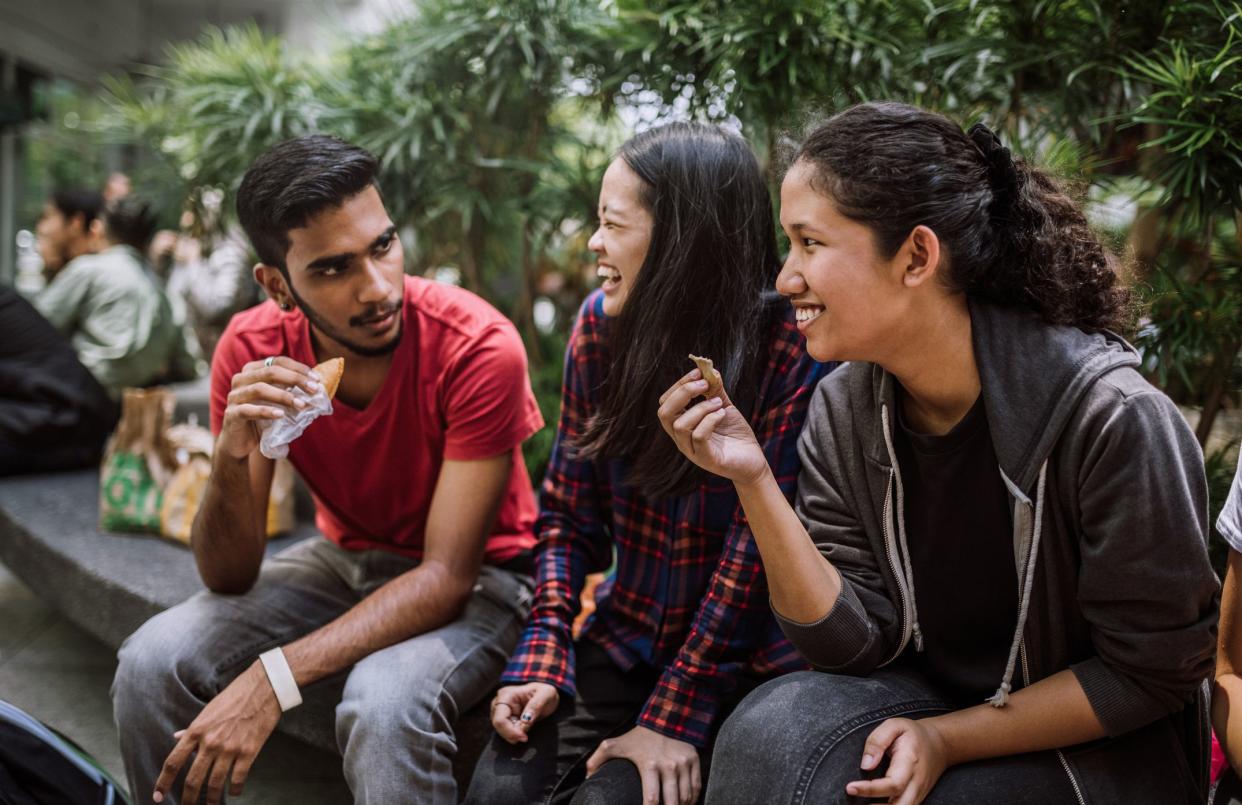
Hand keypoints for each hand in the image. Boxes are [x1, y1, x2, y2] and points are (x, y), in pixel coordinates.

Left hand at [154, 661, 281, 804]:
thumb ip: (192, 728)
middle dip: (188, 799)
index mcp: (196, 730)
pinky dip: (235, 789)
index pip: (173, 762)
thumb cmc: (235, 696)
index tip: (158, 796)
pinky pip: (238, 778)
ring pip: (215, 783)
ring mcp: (230, 748)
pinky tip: (234, 793)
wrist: (264, 687)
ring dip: (212, 799)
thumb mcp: (209, 710)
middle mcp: (210, 742)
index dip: (163, 782)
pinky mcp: (249, 751)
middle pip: (192, 779)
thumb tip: (177, 738)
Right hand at [217, 356, 319, 459]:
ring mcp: (234, 396)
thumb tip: (318, 388)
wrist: (241, 442)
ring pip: (259, 389)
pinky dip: (266, 411)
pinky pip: (248, 410)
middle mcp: (241, 379)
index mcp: (252, 371)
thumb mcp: (278, 402)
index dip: (298, 368)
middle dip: (295, 379)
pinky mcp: (231, 414)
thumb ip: (292, 392)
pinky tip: (280, 415)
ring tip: (301, 405)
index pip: (277, 362)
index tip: (317, 379)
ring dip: (284, 396)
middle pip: (270, 372)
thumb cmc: (262, 419)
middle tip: (314, 389)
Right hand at [490, 682, 559, 743]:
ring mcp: (499, 711)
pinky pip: (505, 731)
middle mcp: (499, 703)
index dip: (510, 732)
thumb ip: (535, 707)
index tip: (524, 738)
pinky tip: (523, 732)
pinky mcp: (504, 719)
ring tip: (526, 732)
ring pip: (501, 731)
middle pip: (498, 727)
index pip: (500, 719)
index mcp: (506, 695)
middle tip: (526, 737)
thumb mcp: (546, 695)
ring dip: (514, 735)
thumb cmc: (545, 692)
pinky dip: (514, 734)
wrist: (545, 695)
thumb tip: (524, 722)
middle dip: (512, 735)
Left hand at [586, 725, 699, 804]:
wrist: (665, 716)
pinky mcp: (694, 761)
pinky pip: (696, 788)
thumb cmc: (638, 736)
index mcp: (649, 764)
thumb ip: (597, 760)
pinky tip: (684, 804)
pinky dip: (691, 800)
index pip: (652, 798)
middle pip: (672, 802)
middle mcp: (669, 765)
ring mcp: (683, 764)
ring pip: (686, 798)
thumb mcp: (615, 744)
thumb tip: (587, 778)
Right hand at [657, 369, 768, 486]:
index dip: (679, 384)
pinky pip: (699, 437)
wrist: (753, 460)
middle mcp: (681, 438)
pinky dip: (711, 420)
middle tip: (704, 385)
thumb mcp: (723, 407)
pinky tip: (723, 414)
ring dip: (700, 407)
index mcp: (682, 424)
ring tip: (719, 404)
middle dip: (683, 392)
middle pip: (664, 413)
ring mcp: (692, 450)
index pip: (666, 402)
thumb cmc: (735, 434)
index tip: (698, 372)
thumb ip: (715, 390)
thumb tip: (710, 369)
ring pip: (680, 425)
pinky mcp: (706, 459)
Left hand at [846, 717, 948, 804]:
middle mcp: (916, 783)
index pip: (892, 784)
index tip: (850, 788)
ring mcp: (919, 793)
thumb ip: (877, 741)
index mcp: (909, 763)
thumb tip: (865, 765)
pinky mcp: (917, 798)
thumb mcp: (894, 726)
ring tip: (862, 804)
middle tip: (855, 800)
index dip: (870, 789)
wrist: (941, 744)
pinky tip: (873, 804)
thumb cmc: (914, 734)